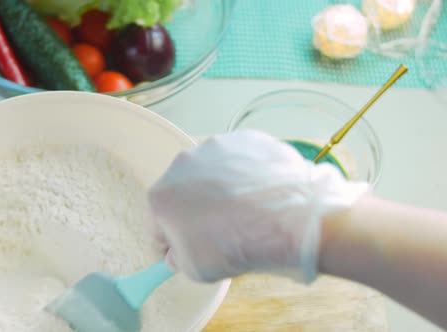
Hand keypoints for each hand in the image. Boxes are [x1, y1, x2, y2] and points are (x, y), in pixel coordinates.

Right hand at [148, 130, 368, 283]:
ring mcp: (215, 147)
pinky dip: (245, 175)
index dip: (173, 241)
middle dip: (196, 211)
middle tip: (222, 231)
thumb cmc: (239, 245)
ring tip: (245, 212)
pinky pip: (239, 160)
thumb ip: (177, 257)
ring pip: (210, 174)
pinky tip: (259, 195)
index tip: (189, 248)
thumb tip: (179, 249)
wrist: (289, 221)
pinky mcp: (245, 139)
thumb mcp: (195, 270)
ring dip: (220, 190)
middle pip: (183, 193)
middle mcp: (181, 164)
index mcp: (161, 196)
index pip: (157, 224)